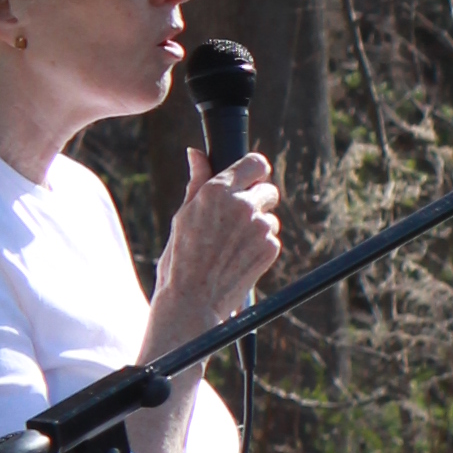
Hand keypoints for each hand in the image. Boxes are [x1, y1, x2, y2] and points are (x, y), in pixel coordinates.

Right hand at [147, 142, 280, 341]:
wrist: (193, 300)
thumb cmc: (181, 258)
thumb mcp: (184, 215)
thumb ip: (197, 181)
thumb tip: (195, 153)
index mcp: (217, 190)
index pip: (255, 163)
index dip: (255, 172)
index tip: (252, 180)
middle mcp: (241, 204)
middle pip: (268, 190)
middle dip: (258, 202)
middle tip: (237, 222)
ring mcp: (258, 226)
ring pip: (270, 218)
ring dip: (258, 228)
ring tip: (232, 248)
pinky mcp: (270, 247)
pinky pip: (272, 239)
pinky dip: (261, 248)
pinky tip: (239, 260)